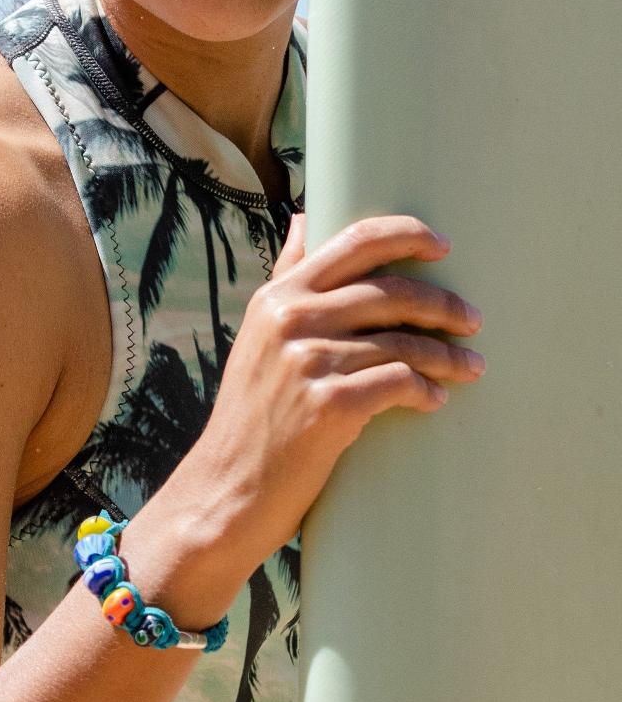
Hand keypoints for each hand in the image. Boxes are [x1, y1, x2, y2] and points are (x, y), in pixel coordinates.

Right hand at [193, 213, 484, 560]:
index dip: (405, 235)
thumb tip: (303, 218)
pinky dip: (425, 391)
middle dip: (442, 303)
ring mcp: (309, 360)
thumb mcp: (259, 332)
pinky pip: (399, 383)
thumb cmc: (253, 408)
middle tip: (471, 320)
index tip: (441, 245)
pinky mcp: (330, 404)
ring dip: (447, 355)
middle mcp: (291, 319)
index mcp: (278, 296)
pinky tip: (435, 400)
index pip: (353, 242)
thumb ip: (286, 275)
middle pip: (390, 291)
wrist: (230, 482)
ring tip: (470, 367)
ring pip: (402, 342)